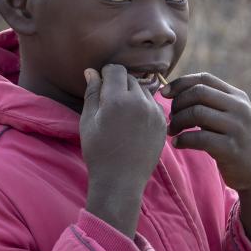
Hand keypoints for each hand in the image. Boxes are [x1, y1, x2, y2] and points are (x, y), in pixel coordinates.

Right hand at [80, 64, 166, 237]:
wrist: (120, 180)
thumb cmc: (98, 152)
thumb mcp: (88, 121)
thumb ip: (92, 93)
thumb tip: (91, 71)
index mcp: (118, 100)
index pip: (115, 69)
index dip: (106, 75)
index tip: (101, 86)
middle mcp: (140, 102)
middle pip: (131, 77)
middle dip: (119, 84)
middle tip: (110, 103)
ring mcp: (154, 112)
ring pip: (143, 90)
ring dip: (133, 94)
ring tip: (122, 114)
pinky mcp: (162, 123)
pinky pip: (153, 104)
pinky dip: (143, 107)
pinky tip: (133, 123)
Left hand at [164, 73, 250, 250]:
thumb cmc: (235, 142)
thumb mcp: (230, 117)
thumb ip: (210, 103)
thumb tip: (173, 92)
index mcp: (238, 97)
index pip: (204, 78)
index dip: (181, 83)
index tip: (164, 93)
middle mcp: (240, 108)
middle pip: (198, 92)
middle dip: (178, 103)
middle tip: (171, 117)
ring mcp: (237, 128)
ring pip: (196, 113)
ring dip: (177, 121)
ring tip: (172, 131)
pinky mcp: (231, 149)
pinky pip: (199, 138)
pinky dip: (183, 140)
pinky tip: (177, 144)